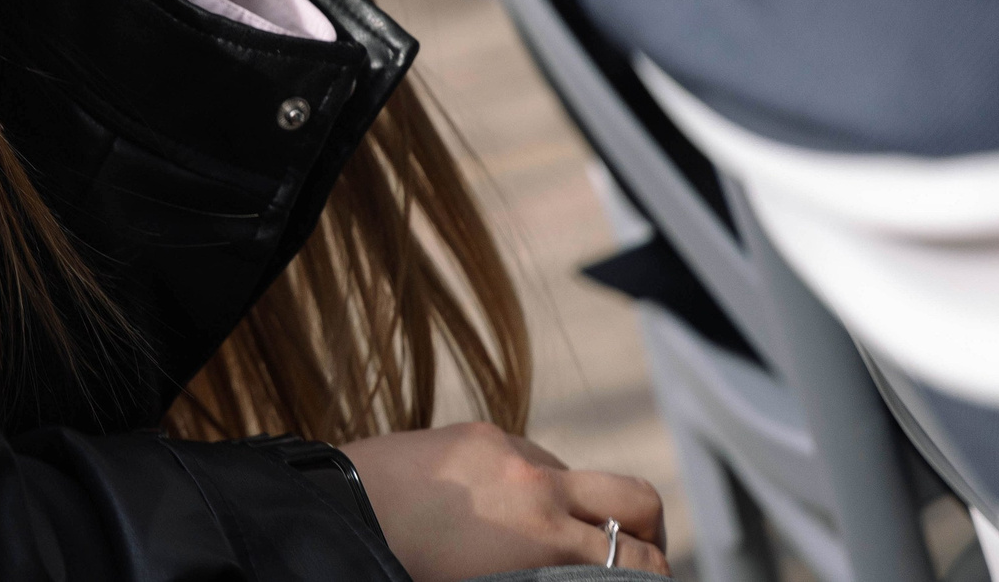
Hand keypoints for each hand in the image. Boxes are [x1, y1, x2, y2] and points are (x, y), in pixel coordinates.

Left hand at [342, 423, 669, 579]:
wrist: (341, 508)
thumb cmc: (405, 568)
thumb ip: (542, 580)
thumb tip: (574, 573)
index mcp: (541, 539)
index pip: (636, 559)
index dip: (658, 578)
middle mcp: (538, 486)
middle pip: (640, 499)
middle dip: (652, 534)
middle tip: (638, 560)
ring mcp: (512, 450)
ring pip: (584, 475)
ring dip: (588, 506)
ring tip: (558, 538)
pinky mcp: (483, 431)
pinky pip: (534, 457)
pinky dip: (536, 486)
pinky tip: (498, 510)